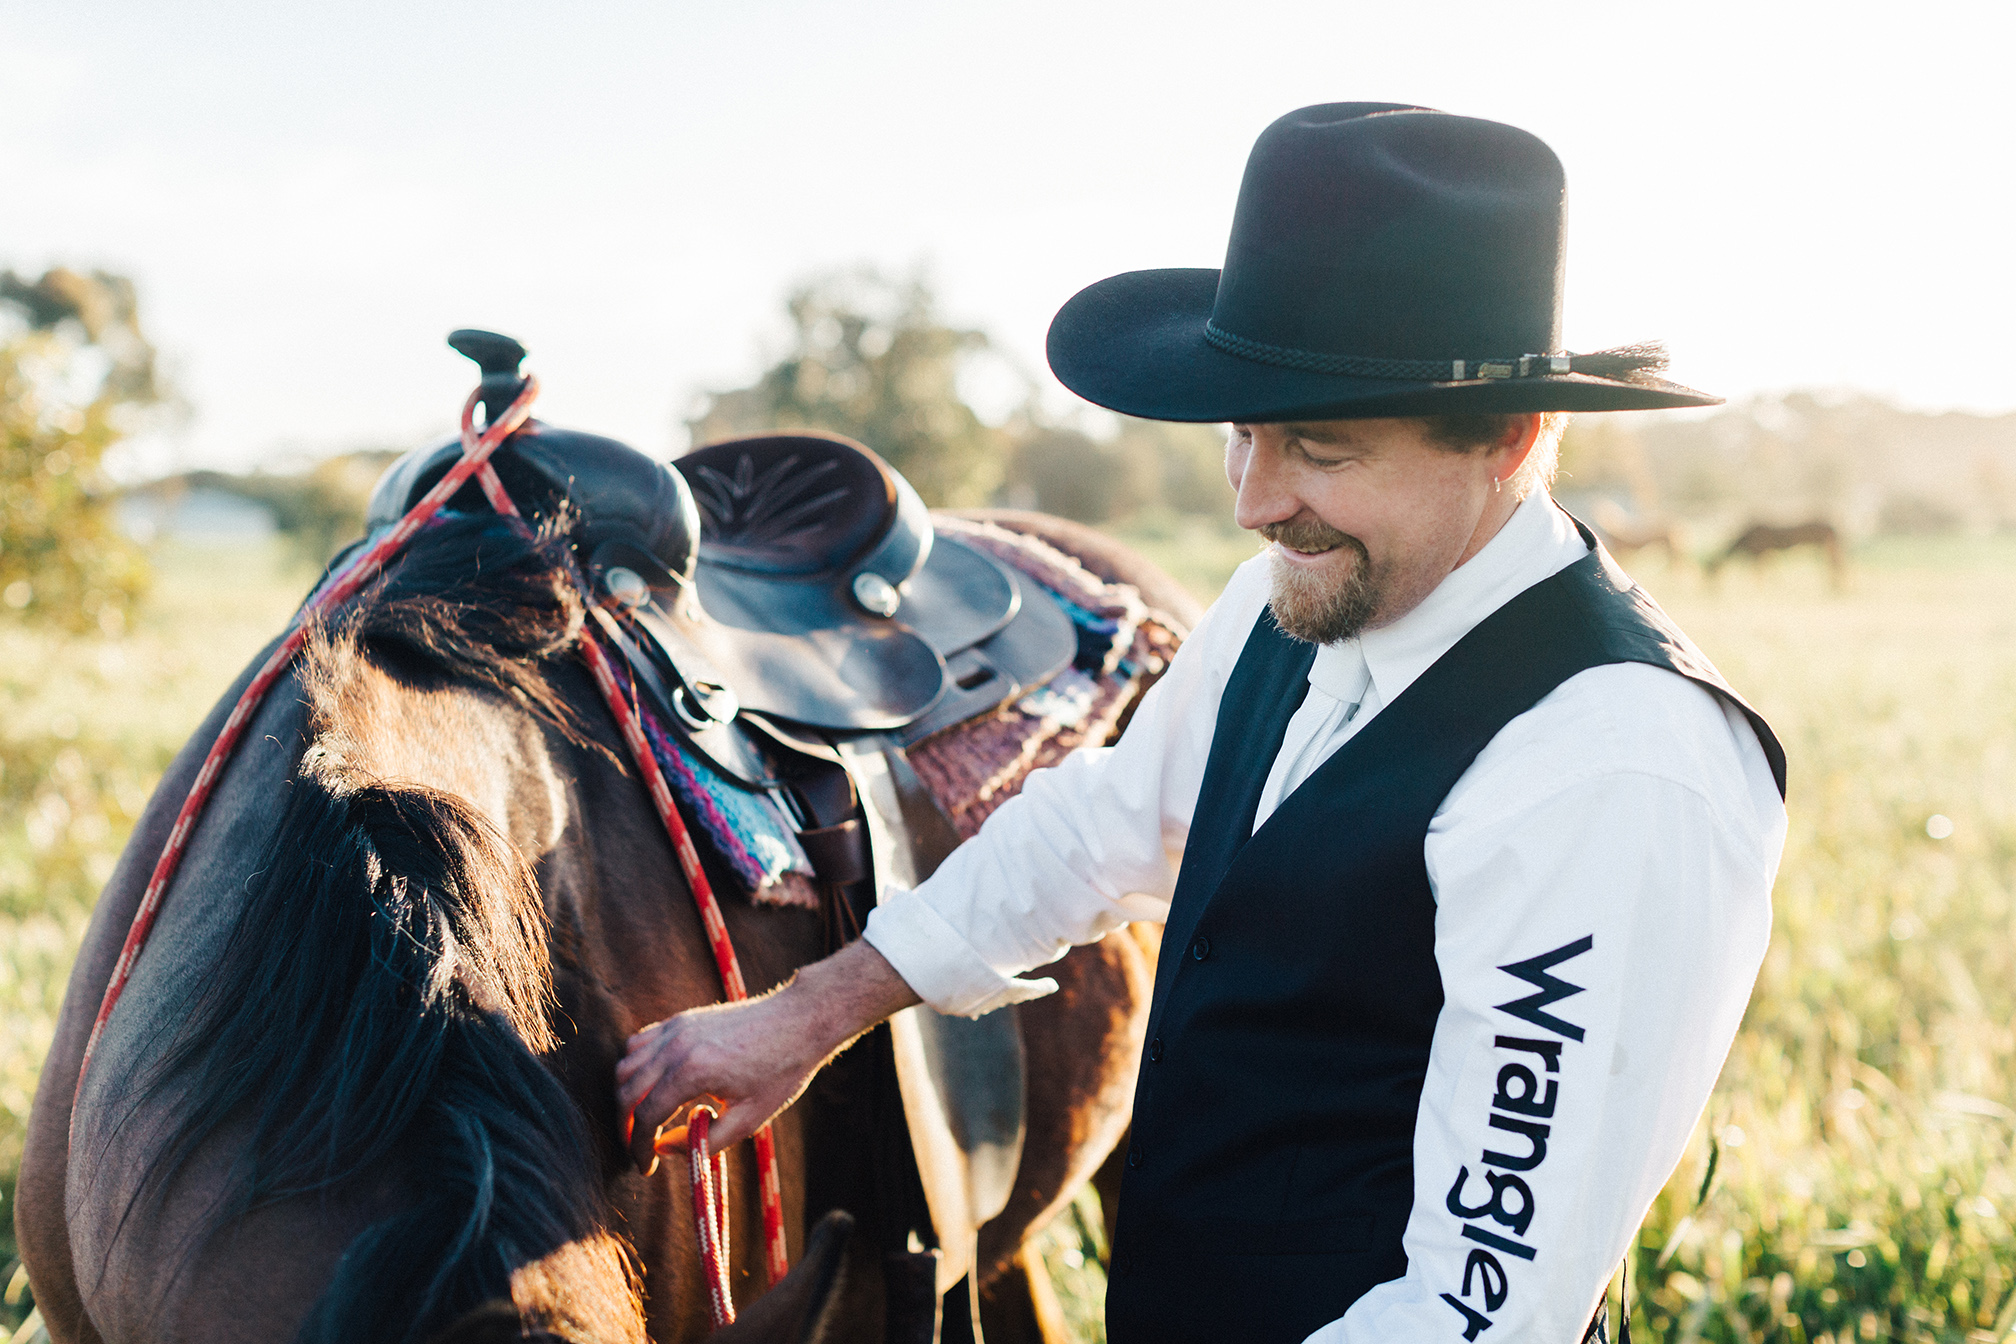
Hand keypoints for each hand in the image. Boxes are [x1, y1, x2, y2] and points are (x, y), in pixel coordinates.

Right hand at [614, 939, 921, 1174]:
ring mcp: (676, 1027)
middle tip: (638, 1149)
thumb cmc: (781, 1070)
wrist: (799, 1021)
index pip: (645, 1116)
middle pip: (626, 1091)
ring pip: (626, 1065)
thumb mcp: (750, 1118)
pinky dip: (635, 1068)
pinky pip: (640, 1043)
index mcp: (692, 1071)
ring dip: (626, 1095)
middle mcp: (676, 1045)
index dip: (638, 1147)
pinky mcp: (681, 1019)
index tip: (645, 1167)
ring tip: (642, 1121)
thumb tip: (665, 1150)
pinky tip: (653, 1087)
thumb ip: (704, 1139)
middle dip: (625, 1126)